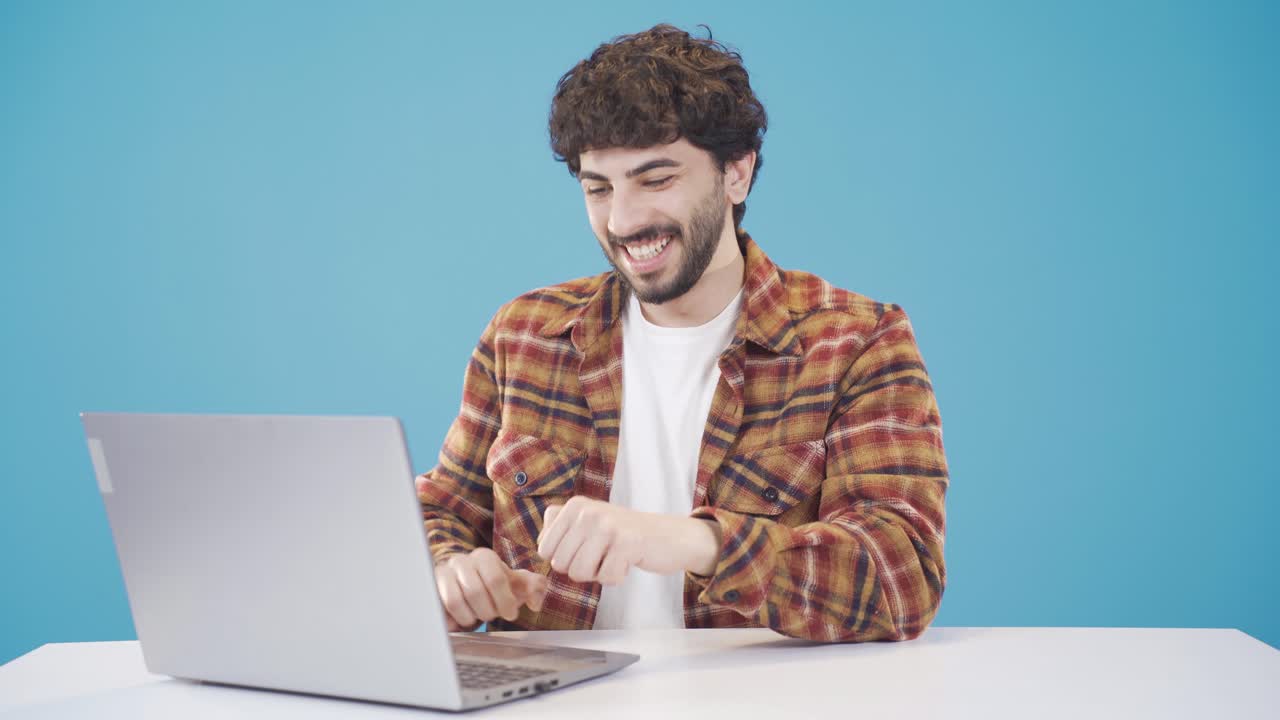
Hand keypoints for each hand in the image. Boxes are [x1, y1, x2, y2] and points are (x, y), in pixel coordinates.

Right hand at [434, 548, 548, 630]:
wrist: (464, 588)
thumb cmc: (493, 587)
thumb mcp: (516, 586)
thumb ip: (534, 589)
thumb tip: (536, 603)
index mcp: (484, 557)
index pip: (496, 579)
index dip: (505, 601)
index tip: (511, 614)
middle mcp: (460, 561)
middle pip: (475, 591)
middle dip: (488, 610)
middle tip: (491, 615)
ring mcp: (441, 575)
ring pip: (455, 602)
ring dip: (470, 616)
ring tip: (476, 616)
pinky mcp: (429, 590)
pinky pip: (440, 610)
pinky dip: (454, 620)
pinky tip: (462, 619)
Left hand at [537, 496, 720, 585]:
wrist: (667, 536)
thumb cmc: (623, 535)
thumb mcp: (588, 522)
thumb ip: (560, 528)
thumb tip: (540, 544)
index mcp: (574, 506)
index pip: (544, 549)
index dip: (564, 559)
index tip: (585, 549)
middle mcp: (588, 511)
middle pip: (561, 564)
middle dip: (581, 569)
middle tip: (603, 555)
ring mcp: (608, 526)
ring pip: (580, 573)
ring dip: (598, 574)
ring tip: (613, 557)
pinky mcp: (627, 543)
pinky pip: (606, 578)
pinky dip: (617, 577)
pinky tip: (627, 562)